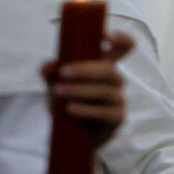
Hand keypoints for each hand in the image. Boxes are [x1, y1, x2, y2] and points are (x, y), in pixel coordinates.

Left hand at [42, 30, 131, 145]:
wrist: (71, 137)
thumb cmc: (67, 104)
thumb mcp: (55, 85)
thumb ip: (50, 73)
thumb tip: (49, 64)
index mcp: (104, 66)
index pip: (124, 49)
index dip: (122, 40)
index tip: (106, 37)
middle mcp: (115, 81)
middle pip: (110, 70)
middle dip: (86, 70)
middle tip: (63, 73)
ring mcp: (118, 99)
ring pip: (105, 91)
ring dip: (80, 90)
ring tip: (58, 92)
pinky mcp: (118, 118)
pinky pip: (105, 112)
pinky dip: (86, 110)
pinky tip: (71, 109)